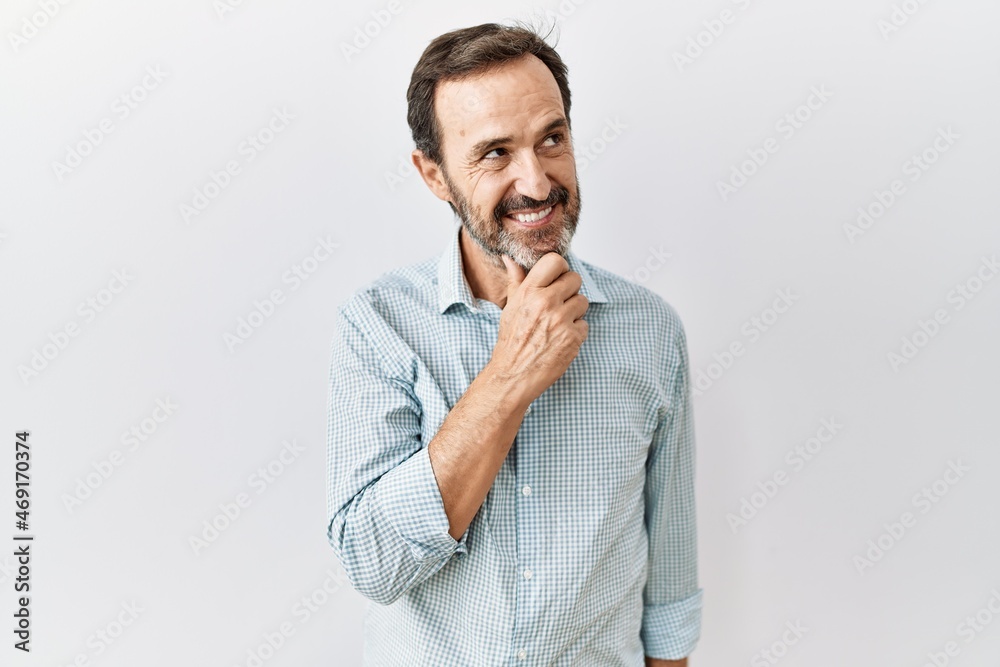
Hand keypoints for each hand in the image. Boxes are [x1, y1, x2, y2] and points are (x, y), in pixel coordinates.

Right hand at [487, 253, 588, 405]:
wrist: (513, 375)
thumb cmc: (511, 341)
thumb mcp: (510, 307)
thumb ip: (516, 281)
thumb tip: (510, 258)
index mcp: (529, 292)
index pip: (555, 261)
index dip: (560, 269)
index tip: (557, 279)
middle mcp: (546, 303)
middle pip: (575, 279)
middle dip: (569, 290)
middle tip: (558, 304)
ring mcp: (561, 320)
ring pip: (583, 301)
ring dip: (574, 311)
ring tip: (557, 323)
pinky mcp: (573, 338)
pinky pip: (585, 324)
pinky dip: (576, 332)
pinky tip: (560, 339)